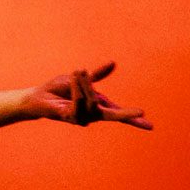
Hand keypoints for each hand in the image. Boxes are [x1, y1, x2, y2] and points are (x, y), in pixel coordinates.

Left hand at [30, 63, 152, 129]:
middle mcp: (91, 114)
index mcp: (97, 105)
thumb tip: (113, 63)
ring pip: (91, 103)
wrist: (38, 96)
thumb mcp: (81, 79)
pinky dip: (77, 90)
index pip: (118, 113)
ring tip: (77, 72)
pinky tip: (74, 78)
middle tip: (141, 112)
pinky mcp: (66, 116)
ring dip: (85, 85)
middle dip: (126, 115)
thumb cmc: (60, 89)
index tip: (150, 126)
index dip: (133, 119)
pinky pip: (77, 104)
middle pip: (111, 115)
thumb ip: (97, 75)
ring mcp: (79, 117)